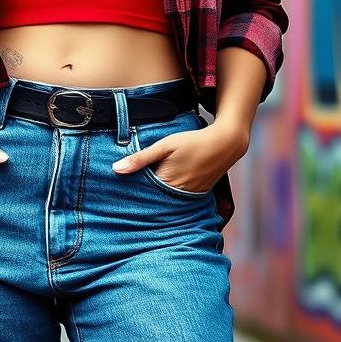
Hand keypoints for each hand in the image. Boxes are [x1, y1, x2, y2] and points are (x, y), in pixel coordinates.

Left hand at [111, 122, 248, 193]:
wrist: (225, 143)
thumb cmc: (192, 141)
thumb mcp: (165, 145)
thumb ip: (141, 158)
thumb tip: (116, 169)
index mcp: (166, 184)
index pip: (142, 194)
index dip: (131, 191)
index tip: (119, 189)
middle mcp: (178, 195)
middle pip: (154, 200)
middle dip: (143, 195)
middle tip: (129, 190)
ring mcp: (190, 197)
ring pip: (166, 200)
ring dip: (157, 196)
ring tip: (147, 189)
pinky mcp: (198, 194)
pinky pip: (179, 199)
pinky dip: (171, 194)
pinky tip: (166, 186)